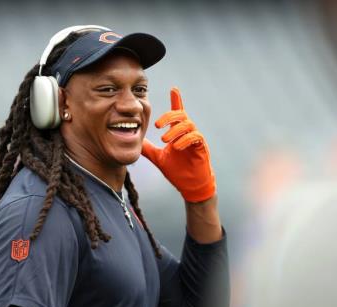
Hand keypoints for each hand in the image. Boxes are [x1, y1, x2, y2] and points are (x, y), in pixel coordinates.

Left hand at [142, 87, 215, 202]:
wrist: (190, 186)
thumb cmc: (177, 171)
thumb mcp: (158, 158)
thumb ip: (148, 148)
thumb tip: (134, 140)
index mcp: (179, 133)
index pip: (177, 113)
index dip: (176, 100)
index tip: (173, 89)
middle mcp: (188, 133)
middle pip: (181, 115)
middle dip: (169, 116)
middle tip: (157, 125)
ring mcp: (196, 140)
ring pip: (188, 125)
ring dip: (175, 130)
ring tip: (164, 139)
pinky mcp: (201, 148)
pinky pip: (196, 137)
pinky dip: (184, 140)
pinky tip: (176, 147)